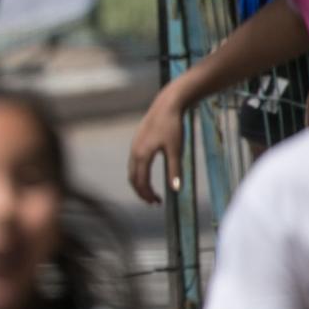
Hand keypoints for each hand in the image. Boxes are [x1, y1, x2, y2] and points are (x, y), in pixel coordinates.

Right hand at [127, 90, 185, 204]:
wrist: (166, 105)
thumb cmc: (172, 127)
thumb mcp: (176, 150)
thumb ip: (175, 170)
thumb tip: (176, 190)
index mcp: (142, 156)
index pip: (141, 182)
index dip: (147, 194)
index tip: (157, 203)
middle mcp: (134, 152)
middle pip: (133, 178)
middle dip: (141, 192)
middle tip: (153, 201)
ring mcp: (134, 146)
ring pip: (132, 170)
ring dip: (140, 183)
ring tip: (151, 190)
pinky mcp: (137, 141)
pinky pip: (134, 163)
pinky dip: (139, 173)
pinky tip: (148, 173)